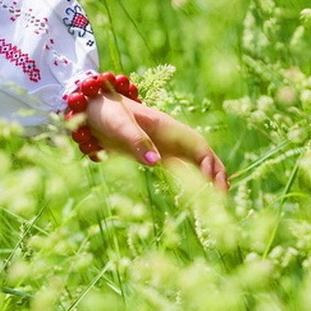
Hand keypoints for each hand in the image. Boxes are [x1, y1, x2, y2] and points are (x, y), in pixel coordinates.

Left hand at [82, 91, 228, 192]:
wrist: (88, 110)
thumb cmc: (106, 111)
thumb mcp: (119, 124)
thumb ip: (136, 140)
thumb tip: (156, 162)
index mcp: (167, 126)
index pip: (197, 145)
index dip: (208, 162)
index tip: (212, 181)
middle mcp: (170, 137)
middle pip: (201, 155)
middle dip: (215, 173)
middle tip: (222, 197)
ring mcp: (163, 146)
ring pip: (192, 164)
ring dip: (205, 179)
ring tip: (216, 200)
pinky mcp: (152, 155)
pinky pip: (177, 168)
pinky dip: (189, 181)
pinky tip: (196, 196)